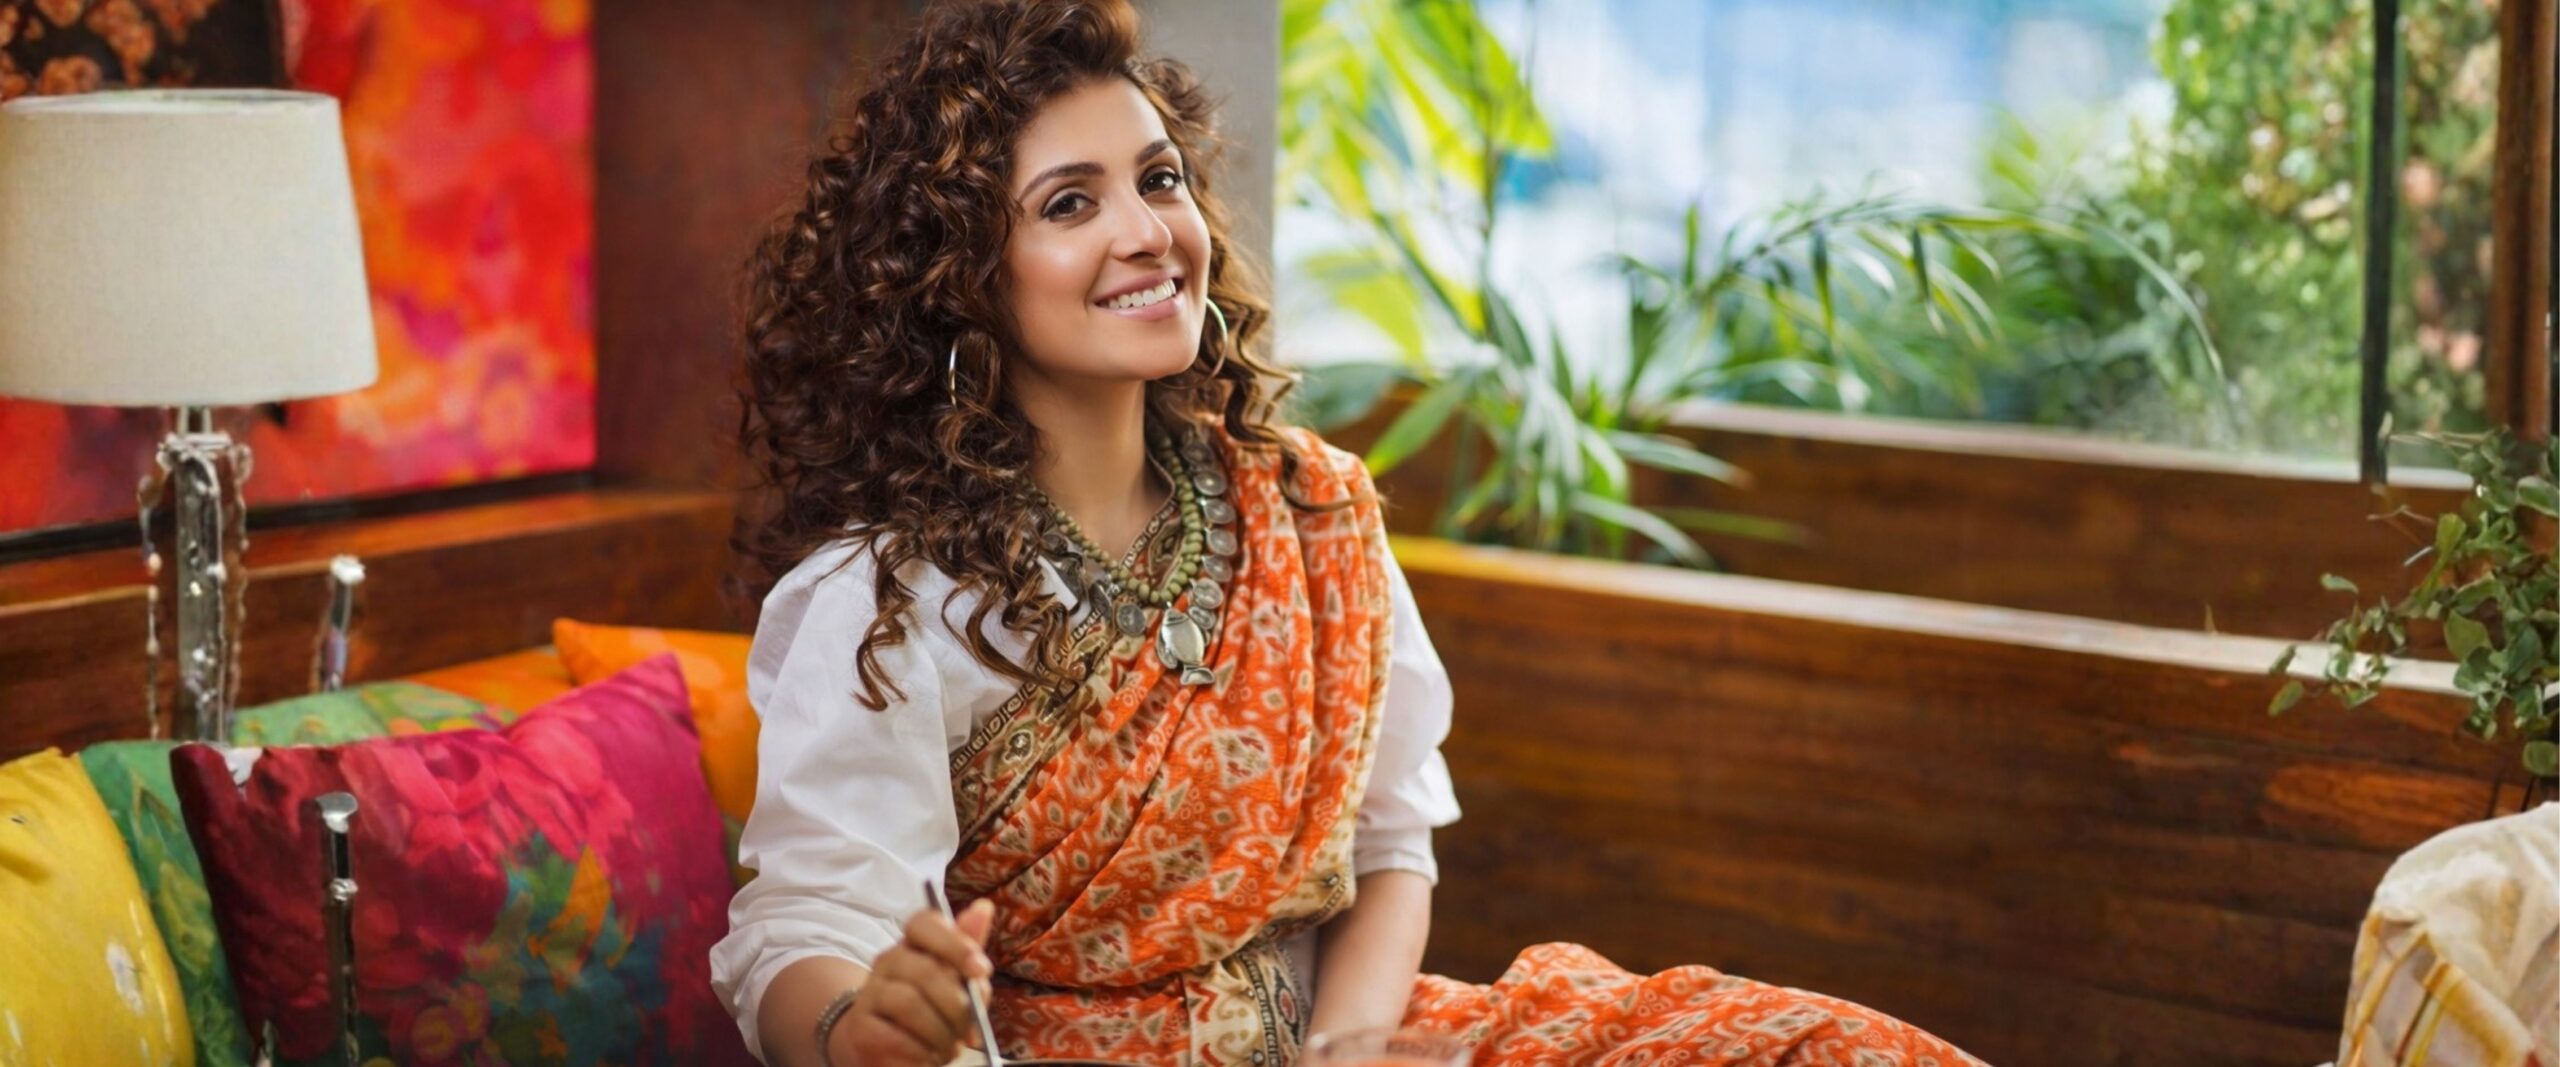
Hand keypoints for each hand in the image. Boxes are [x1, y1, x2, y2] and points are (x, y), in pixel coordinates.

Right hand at [829, 898, 996, 1066]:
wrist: (885, 1043)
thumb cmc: (931, 1006)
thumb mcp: (956, 979)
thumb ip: (969, 949)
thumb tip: (984, 907)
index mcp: (914, 943)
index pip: (925, 923)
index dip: (956, 944)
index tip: (981, 971)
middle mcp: (888, 961)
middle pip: (925, 971)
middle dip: (957, 1006)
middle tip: (972, 1031)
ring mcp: (870, 992)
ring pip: (909, 1004)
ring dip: (940, 1033)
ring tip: (951, 1048)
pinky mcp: (860, 1026)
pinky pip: (894, 1036)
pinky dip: (920, 1051)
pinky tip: (928, 1056)